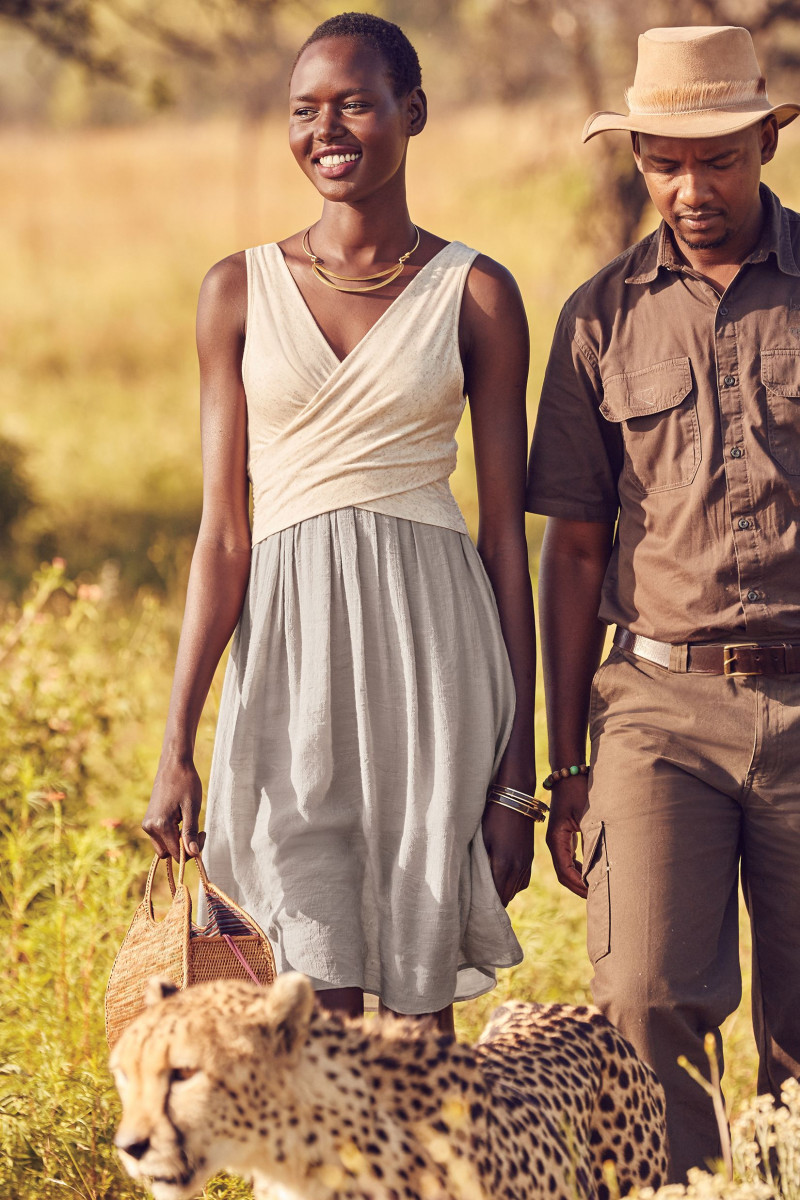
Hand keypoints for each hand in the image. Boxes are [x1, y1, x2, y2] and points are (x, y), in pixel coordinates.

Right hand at [142, 757, 204, 861]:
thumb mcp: (192, 808)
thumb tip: (193, 854)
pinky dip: (172, 835)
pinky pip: (160, 837)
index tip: (202, 833)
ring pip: (163, 846)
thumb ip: (191, 832)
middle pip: (167, 853)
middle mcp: (149, 827)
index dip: (191, 850)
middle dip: (183, 848)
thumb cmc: (186, 783)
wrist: (173, 765)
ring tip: (190, 824)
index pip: (176, 854)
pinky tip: (181, 821)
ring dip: (177, 842)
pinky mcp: (148, 820)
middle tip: (198, 831)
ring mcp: (147, 824)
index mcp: (160, 825)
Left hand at [482, 802, 534, 906]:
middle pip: (507, 897)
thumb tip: (477, 883)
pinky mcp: (530, 858)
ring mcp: (526, 863)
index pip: (497, 896)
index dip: (487, 905)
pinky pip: (523, 881)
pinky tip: (503, 879)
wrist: (516, 799)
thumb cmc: (492, 817)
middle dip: (495, 901)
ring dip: (505, 892)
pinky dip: (513, 884)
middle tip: (480, 902)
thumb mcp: (482, 840)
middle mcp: (518, 868)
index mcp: (504, 864)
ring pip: (516, 890)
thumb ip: (481, 864)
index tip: (476, 908)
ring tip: (491, 891)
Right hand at [545, 775, 588, 897]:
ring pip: (566, 869)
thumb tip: (600, 865)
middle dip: (579, 888)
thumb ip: (593, 839)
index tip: (593, 894)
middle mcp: (555, 842)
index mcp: (556, 839)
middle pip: (563, 875)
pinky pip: (570, 860)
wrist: (571, 775)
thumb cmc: (579, 791)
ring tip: (597, 891)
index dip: (578, 885)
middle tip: (597, 899)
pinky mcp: (565, 837)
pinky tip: (593, 875)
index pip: (564, 871)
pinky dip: (580, 871)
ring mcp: (559, 840)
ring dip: (579, 881)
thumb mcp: (588, 815)